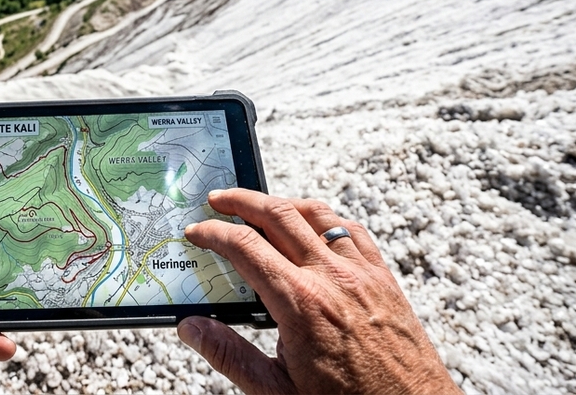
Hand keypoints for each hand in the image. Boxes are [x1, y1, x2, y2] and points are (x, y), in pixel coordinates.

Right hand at [177, 190, 458, 394]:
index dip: (213, 233)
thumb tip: (191, 328)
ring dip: (282, 203)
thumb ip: (229, 355)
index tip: (196, 232)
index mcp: (300, 304)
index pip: (245, 247)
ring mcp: (362, 273)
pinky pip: (352, 230)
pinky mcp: (383, 278)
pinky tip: (313, 225)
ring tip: (259, 205)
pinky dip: (325, 218)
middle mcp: (332, 278)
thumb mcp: (276, 390)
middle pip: (278, 215)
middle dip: (241, 201)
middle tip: (217, 200)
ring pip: (317, 214)